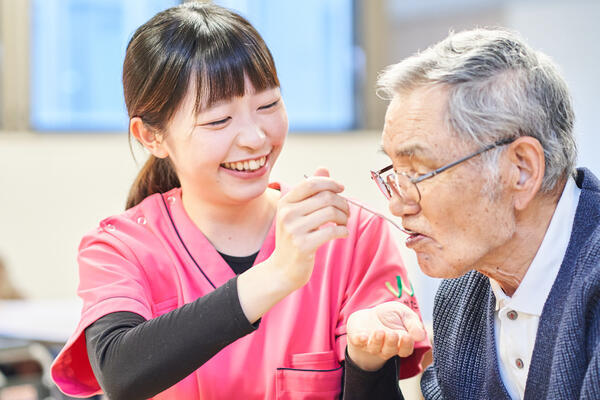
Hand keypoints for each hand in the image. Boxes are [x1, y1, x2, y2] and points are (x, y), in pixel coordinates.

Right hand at [270, 167, 349, 289]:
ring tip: (343, 222)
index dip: (330, 183)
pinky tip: (342, 233)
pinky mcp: (303, 245)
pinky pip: (332, 231)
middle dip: (342, 202)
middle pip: (325, 197)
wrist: (282, 269)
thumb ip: (310, 190)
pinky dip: (343, 231)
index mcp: (285, 202)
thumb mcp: (297, 212)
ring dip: (344, 217)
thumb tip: (323, 168)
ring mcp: (294, 230)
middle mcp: (287, 213)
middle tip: (346, 211)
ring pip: (331, 212)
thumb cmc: (293, 238)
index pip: (311, 183)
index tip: (341, 189)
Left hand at [347, 301, 425, 370]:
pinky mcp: (357, 339)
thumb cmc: (390, 316)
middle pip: (389, 351)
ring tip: (379, 331)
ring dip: (377, 341)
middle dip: (391, 343)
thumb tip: (420, 336)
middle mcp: (385, 347)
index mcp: (400, 343)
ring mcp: (370, 344)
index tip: (407, 336)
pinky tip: (362, 336)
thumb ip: (413, 323)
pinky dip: (360, 340)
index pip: (405, 350)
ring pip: (374, 348)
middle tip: (392, 334)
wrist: (369, 315)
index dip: (406, 345)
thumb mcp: (404, 314)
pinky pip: (358, 343)